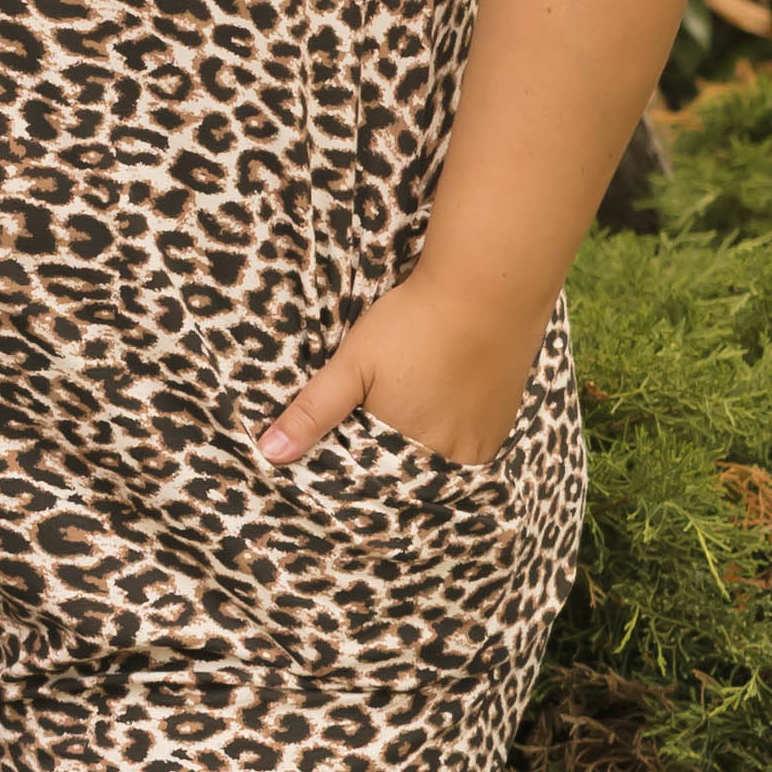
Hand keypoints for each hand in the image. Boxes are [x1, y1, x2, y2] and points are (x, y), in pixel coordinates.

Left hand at [258, 270, 538, 474]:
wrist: (486, 288)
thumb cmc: (413, 323)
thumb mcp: (353, 364)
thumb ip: (314, 411)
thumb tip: (269, 453)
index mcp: (408, 451)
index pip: (375, 483)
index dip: (357, 469)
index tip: (345, 447)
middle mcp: (450, 458)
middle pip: (411, 475)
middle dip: (390, 458)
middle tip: (382, 418)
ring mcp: (482, 443)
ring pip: (441, 461)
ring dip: (423, 446)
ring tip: (412, 409)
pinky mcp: (502, 424)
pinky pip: (469, 446)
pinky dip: (451, 433)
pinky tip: (440, 405)